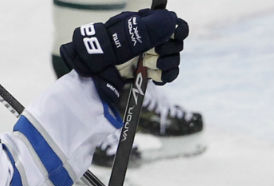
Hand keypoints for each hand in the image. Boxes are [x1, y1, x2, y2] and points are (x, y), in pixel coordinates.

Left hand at [59, 9, 187, 105]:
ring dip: (165, 64)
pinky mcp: (149, 73)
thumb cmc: (108, 47)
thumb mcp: (130, 34)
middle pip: (177, 44)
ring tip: (149, 66)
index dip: (179, 30)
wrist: (94, 70)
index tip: (175, 36)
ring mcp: (151, 56)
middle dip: (167, 50)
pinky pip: (167, 74)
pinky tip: (154, 76)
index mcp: (149, 24)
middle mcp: (152, 39)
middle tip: (152, 53)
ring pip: (174, 60)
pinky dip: (164, 76)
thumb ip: (152, 27)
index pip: (175, 24)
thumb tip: (173, 20)